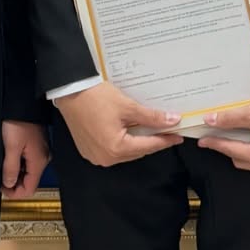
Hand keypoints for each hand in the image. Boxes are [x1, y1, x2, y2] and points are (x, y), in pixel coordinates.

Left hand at [1, 120, 49, 198]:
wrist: (22, 102)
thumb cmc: (18, 120)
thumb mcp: (10, 147)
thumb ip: (10, 169)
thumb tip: (9, 184)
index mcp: (39, 161)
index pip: (30, 189)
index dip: (14, 193)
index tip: (1, 189)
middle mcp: (43, 158)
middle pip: (29, 181)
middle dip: (14, 184)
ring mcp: (40, 151)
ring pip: (28, 172)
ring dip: (15, 174)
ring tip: (2, 168)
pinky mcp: (36, 144)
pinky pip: (27, 161)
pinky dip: (18, 164)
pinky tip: (8, 159)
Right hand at [56, 81, 181, 166]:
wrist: (70, 91)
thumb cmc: (98, 97)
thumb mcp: (128, 106)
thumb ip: (152, 117)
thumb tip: (173, 120)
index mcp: (116, 149)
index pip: (148, 146)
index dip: (165, 140)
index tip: (179, 135)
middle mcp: (105, 158)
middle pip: (136, 151)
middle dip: (152, 140)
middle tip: (167, 130)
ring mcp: (95, 156)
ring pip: (125, 151)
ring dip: (138, 141)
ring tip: (152, 129)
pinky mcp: (88, 150)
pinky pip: (112, 149)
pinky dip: (124, 141)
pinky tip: (131, 130)